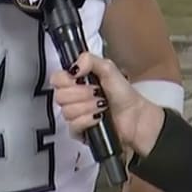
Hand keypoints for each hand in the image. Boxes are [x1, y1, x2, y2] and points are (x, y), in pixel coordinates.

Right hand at [50, 53, 164, 158]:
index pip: (56, 79)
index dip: (66, 80)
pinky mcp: (79, 131)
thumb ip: (89, 60)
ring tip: (101, 105)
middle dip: (82, 94)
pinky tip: (99, 117)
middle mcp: (74, 97)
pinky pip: (73, 126)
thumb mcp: (108, 68)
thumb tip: (73, 68)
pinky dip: (88, 120)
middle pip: (60, 96)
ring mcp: (76, 115)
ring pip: (67, 111)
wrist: (135, 117)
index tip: (80, 79)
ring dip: (88, 107)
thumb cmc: (124, 94)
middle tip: (97, 92)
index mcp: (78, 81)